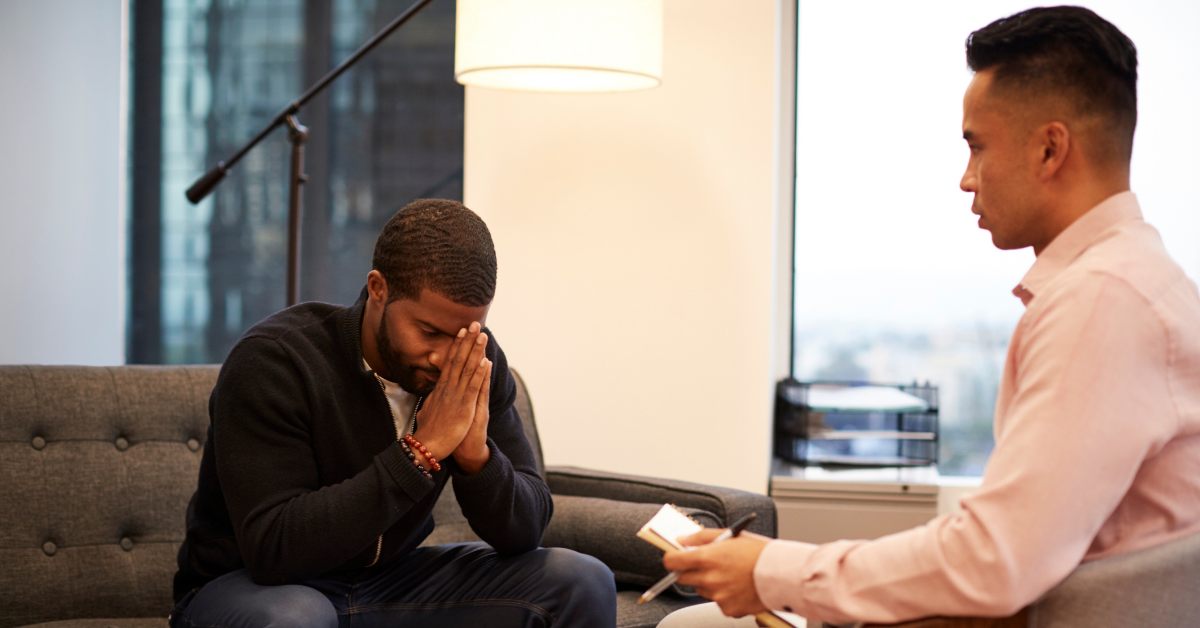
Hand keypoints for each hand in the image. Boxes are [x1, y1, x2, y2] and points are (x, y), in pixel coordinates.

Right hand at [412, 322, 489, 461]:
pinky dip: (479, 373)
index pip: (450, 362)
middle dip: (467, 340)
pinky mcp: (464, 407)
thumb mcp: (427, 409)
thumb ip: (431, 399)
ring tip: (482, 335)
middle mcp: (448, 388)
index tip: (462, 331)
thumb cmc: (428, 431)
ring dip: (475, 351)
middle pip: (458, 359)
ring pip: (467, 368)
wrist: (427, 445)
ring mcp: (456, 396)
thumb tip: (431, 394)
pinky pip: (473, 386)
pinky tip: (486, 362)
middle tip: (474, 323)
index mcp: (441, 388)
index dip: (457, 345)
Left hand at [663, 529, 771, 617]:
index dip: (672, 559)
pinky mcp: (728, 609)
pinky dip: (725, 596)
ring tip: (730, 576)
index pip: (673, 561)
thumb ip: (702, 537)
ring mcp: (718, 596)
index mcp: (708, 558)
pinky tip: (738, 587)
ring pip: (702, 590)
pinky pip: (718, 603)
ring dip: (709, 584)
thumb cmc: (760, 553)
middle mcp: (710, 578)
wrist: (783, 574)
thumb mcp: (731, 536)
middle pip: (683, 578)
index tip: (675, 558)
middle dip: (691, 571)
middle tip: (707, 565)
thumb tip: (682, 539)